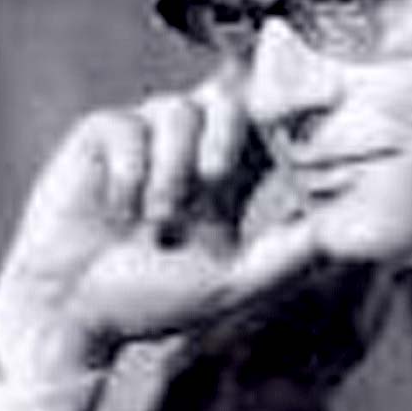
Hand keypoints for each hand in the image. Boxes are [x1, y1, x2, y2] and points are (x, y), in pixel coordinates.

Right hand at [0, 75, 319, 393]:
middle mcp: (191, 152)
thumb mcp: (230, 284)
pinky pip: (127, 125)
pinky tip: (118, 209)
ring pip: (179, 109)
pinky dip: (129, 169)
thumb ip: (285, 255)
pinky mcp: (101, 139)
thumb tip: (338, 228)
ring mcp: (145, 142)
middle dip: (228, 130)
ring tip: (156, 220)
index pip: (266, 127)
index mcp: (228, 180)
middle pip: (229, 98)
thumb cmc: (151, 302)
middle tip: (215, 179)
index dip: (287, 109)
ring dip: (173, 167)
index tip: (305, 102)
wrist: (72, 313)